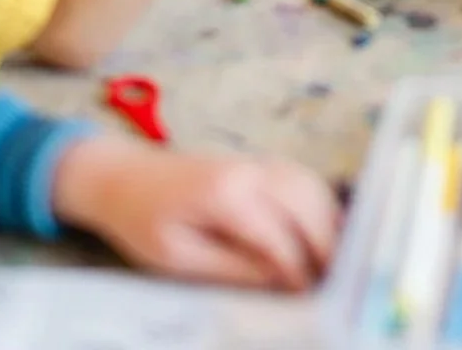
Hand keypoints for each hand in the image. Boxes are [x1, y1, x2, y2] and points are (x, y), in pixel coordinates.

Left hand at [52, 139, 339, 288]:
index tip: (311, 300)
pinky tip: (323, 230)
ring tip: (336, 260)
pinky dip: (319, 202)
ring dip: (329, 220)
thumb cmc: (144, 222)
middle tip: (337, 283)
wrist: (124, 176)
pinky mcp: (257, 162)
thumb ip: (233, 268)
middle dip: (326, 243)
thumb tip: (282, 283)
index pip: (279, 236)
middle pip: (306, 203)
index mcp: (226, 195)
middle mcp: (249, 170)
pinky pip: (301, 177)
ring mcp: (256, 161)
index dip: (299, 270)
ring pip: (310, 185)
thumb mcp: (179, 259)